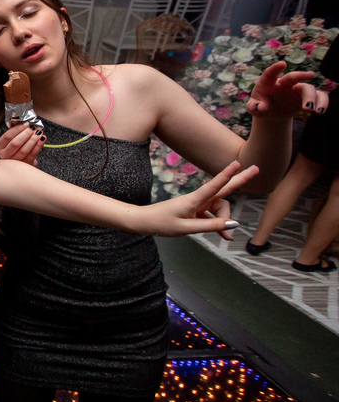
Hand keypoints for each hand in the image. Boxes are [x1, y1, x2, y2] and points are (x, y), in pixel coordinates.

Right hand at [0, 123, 44, 165]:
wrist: (20, 161)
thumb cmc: (16, 147)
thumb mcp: (12, 139)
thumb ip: (16, 132)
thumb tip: (27, 123)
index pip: (7, 137)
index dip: (17, 129)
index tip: (25, 124)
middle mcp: (4, 155)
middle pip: (15, 143)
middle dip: (25, 134)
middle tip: (33, 128)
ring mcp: (14, 162)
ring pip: (24, 150)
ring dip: (33, 140)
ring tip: (39, 132)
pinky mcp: (25, 164)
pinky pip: (32, 155)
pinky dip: (38, 146)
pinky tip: (42, 139)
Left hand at [138, 161, 257, 236]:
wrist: (143, 222)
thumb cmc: (161, 224)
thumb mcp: (186, 228)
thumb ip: (210, 226)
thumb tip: (233, 224)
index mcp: (194, 200)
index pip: (215, 185)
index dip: (227, 175)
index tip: (238, 163)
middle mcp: (198, 199)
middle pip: (224, 191)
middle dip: (240, 180)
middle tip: (257, 168)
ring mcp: (197, 204)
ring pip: (219, 209)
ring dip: (224, 221)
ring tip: (226, 238)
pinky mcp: (195, 211)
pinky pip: (212, 217)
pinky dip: (218, 226)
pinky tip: (225, 237)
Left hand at [246, 61, 328, 118]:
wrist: (273, 112)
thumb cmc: (261, 106)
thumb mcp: (254, 108)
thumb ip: (253, 107)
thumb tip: (259, 107)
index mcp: (268, 83)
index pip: (270, 74)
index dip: (275, 69)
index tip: (282, 64)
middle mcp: (284, 84)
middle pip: (293, 77)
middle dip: (301, 75)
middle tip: (311, 75)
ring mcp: (297, 89)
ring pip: (308, 88)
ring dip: (311, 97)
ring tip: (309, 109)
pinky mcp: (307, 97)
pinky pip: (319, 96)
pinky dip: (322, 102)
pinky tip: (321, 110)